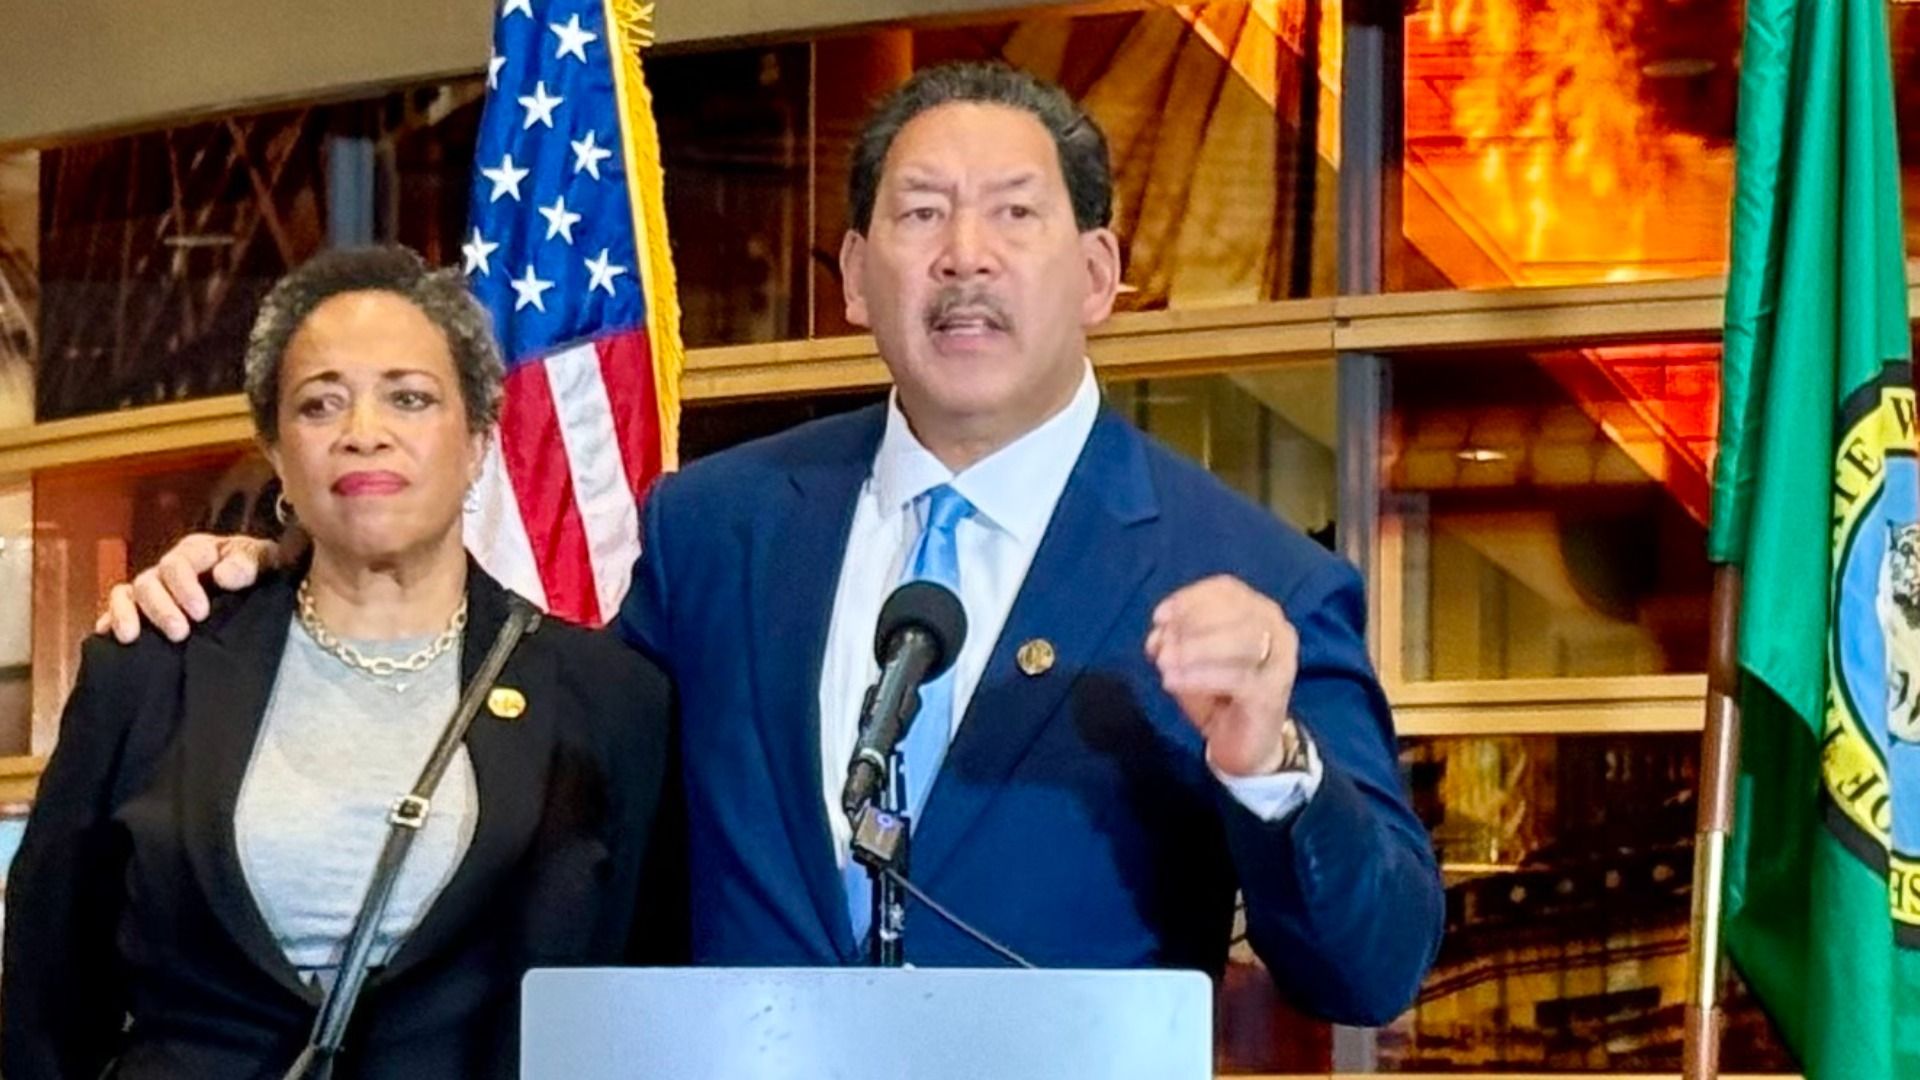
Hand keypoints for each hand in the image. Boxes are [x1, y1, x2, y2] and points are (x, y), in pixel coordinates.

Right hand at [94, 533, 284, 642]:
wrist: (261, 594)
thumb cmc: (261, 572)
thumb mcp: (264, 560)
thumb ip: (248, 563)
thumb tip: (222, 576)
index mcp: (197, 552)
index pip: (178, 563)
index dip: (184, 587)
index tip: (201, 613)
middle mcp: (169, 568)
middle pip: (149, 581)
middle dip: (161, 607)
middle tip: (179, 633)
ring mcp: (155, 588)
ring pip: (128, 594)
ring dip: (128, 614)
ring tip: (131, 638)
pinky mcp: (144, 609)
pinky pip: (117, 609)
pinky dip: (110, 619)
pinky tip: (107, 635)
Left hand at [1145, 574, 1301, 776]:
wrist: (1247, 746)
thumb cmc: (1220, 695)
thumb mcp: (1191, 662)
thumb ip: (1176, 642)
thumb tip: (1158, 635)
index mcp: (1259, 613)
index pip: (1228, 590)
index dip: (1191, 598)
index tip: (1159, 617)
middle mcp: (1278, 631)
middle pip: (1236, 612)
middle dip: (1192, 624)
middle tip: (1160, 647)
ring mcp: (1280, 662)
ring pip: (1241, 640)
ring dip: (1196, 649)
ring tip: (1164, 664)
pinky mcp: (1272, 693)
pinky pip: (1237, 677)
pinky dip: (1200, 676)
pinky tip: (1173, 682)